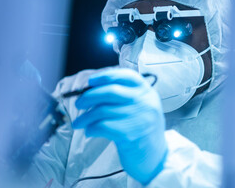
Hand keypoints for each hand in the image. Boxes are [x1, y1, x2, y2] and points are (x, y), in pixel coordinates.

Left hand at [72, 68, 167, 184]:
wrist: (155, 158)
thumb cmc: (142, 130)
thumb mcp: (142, 108)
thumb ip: (125, 96)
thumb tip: (93, 90)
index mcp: (147, 92)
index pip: (127, 76)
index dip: (106, 76)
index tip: (91, 81)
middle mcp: (145, 102)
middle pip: (111, 91)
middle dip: (89, 96)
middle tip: (78, 104)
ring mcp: (138, 118)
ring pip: (102, 110)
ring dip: (85, 117)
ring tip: (79, 123)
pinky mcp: (130, 135)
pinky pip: (102, 126)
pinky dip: (91, 128)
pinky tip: (90, 132)